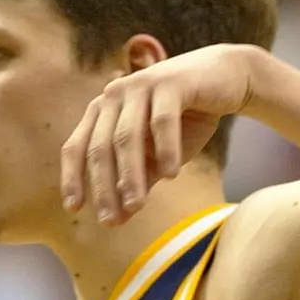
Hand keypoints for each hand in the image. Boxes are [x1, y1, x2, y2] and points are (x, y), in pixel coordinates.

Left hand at [61, 43, 264, 224]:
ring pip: (128, 136)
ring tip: (136, 206)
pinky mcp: (171, 82)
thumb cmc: (187, 119)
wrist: (226, 79)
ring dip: (131, 174)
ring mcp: (141, 85)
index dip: (73, 177)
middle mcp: (115, 95)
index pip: (78, 146)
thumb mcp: (159, 155)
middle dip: (104, 186)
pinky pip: (163, 121)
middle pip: (101, 146)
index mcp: (103, 110)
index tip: (74, 208)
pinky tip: (171, 176)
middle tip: (109, 220)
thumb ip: (139, 180)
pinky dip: (165, 150)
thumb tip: (119, 218)